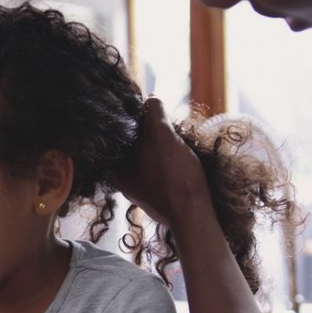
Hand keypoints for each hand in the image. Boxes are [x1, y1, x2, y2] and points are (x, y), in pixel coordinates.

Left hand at [116, 96, 207, 226]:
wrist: (195, 214)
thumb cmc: (173, 175)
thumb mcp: (161, 135)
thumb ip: (153, 113)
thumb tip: (151, 98)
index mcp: (117, 170)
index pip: (117, 138)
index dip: (130, 120)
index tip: (143, 110)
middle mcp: (125, 183)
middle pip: (132, 148)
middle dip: (146, 133)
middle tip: (161, 121)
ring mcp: (144, 191)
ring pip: (148, 159)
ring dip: (160, 145)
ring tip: (173, 136)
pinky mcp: (161, 196)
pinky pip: (161, 171)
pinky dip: (168, 161)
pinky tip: (179, 155)